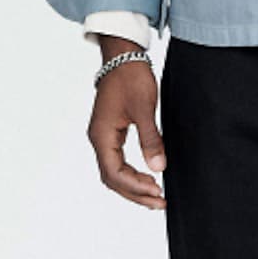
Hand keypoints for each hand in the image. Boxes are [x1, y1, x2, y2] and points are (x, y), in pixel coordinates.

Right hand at [88, 46, 166, 209]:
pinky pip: (117, 161)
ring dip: (133, 186)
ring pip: (113, 172)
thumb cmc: (131, 77)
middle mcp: (98, 138)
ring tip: (154, 195)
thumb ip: (151, 139)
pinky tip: (146, 177)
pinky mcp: (110, 132)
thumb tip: (158, 168)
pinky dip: (131, 174)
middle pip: (112, 178)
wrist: (123, 56)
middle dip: (135, 193)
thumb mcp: (144, 109)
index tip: (157, 191)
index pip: (114, 173)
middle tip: (159, 201)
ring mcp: (103, 136)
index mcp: (102, 135)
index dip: (135, 186)